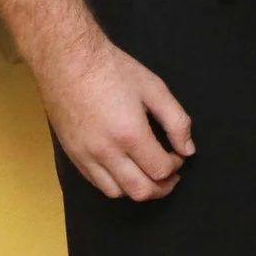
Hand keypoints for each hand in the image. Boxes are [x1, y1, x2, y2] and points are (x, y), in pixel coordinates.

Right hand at [38, 35, 194, 201]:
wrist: (68, 62)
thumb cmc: (113, 71)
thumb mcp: (155, 89)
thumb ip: (177, 121)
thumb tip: (188, 149)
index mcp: (130, 134)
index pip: (160, 170)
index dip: (175, 166)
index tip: (178, 155)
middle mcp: (106, 152)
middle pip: (140, 190)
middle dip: (162, 187)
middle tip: (171, 175)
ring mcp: (85, 156)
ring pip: (117, 192)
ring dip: (139, 189)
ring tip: (150, 174)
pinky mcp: (72, 156)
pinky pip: (96, 183)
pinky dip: (116, 184)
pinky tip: (127, 170)